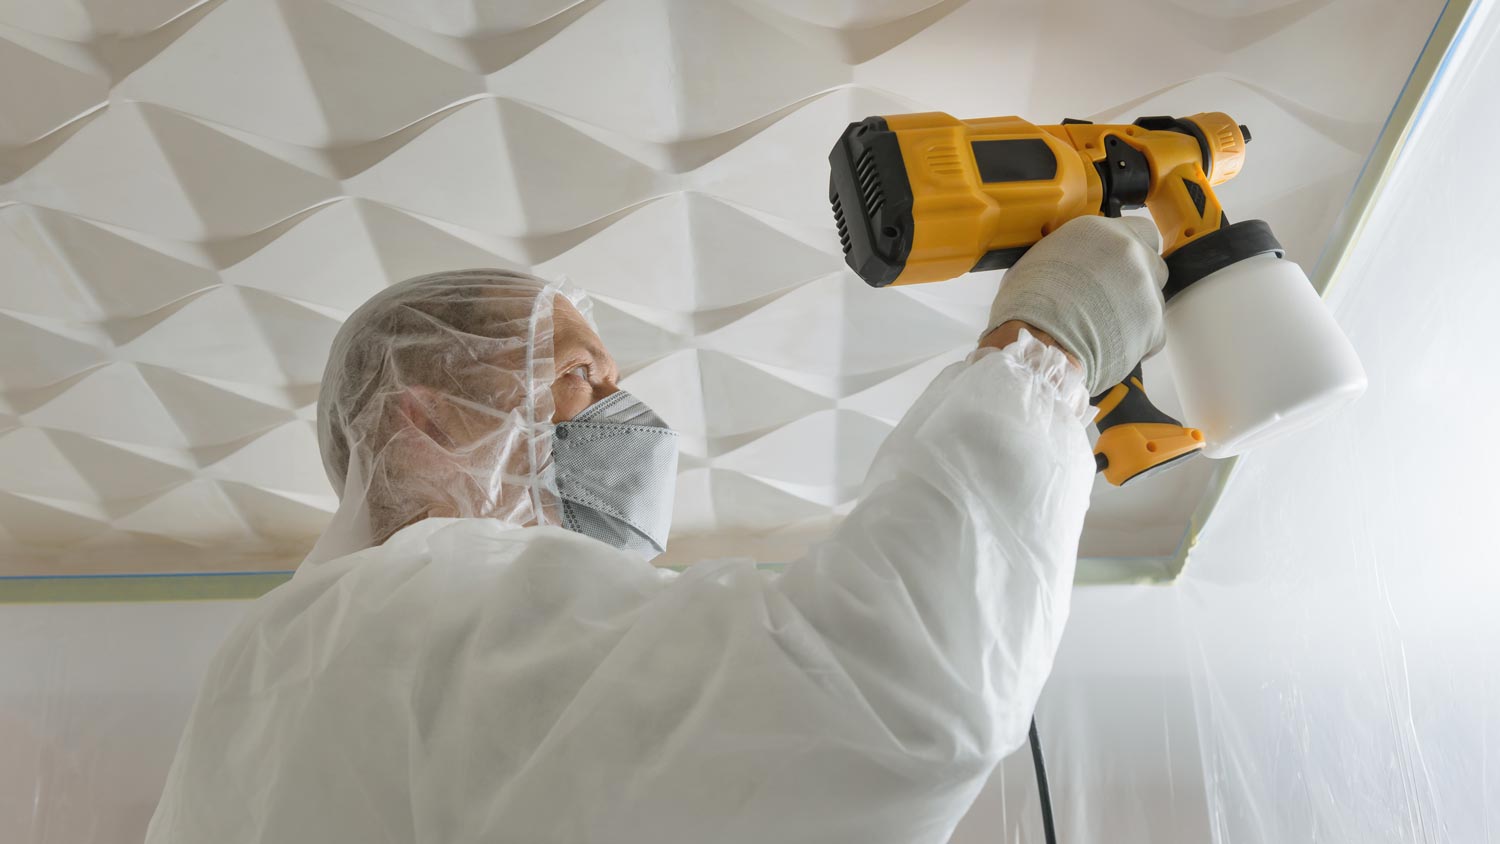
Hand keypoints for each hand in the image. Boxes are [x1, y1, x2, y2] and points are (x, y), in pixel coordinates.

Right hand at [982, 216, 1167, 394]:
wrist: (1038, 346)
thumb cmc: (1028, 308)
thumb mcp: (1038, 262)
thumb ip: (1069, 255)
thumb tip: (1069, 264)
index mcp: (1099, 232)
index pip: (1138, 229)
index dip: (1131, 248)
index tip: (1120, 262)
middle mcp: (1129, 253)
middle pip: (1152, 262)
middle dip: (1137, 280)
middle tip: (1112, 298)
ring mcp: (1145, 288)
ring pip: (1152, 299)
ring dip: (1134, 312)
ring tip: (1102, 328)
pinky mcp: (1154, 324)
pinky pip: (1154, 333)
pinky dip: (1137, 341)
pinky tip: (1108, 344)